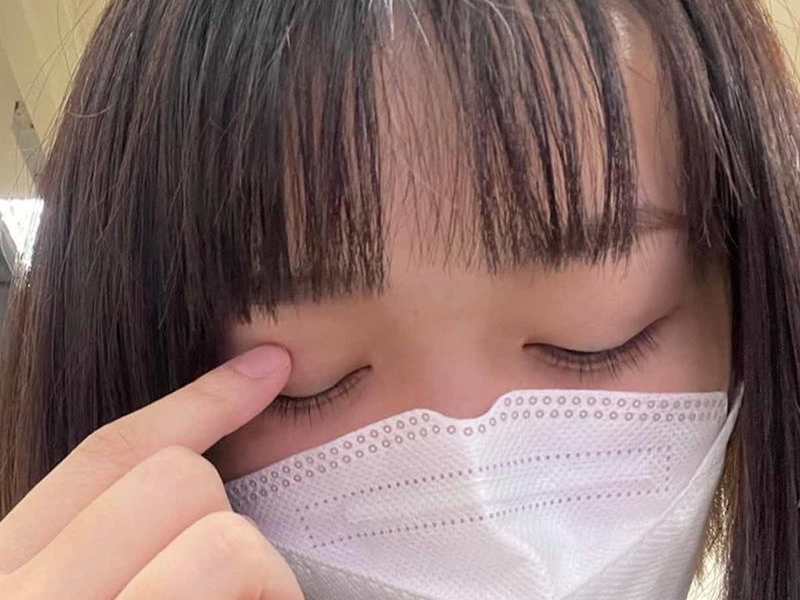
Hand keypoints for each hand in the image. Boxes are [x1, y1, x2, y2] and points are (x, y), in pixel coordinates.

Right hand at [0, 345, 303, 598]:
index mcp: (11, 569)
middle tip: (232, 585)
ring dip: (260, 574)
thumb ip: (105, 544)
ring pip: (223, 536)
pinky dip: (275, 594)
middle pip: (176, 479)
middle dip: (228, 521)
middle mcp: (29, 595)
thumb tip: (198, 467)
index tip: (266, 369)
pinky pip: (239, 571)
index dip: (198, 401)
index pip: (107, 453)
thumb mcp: (76, 589)